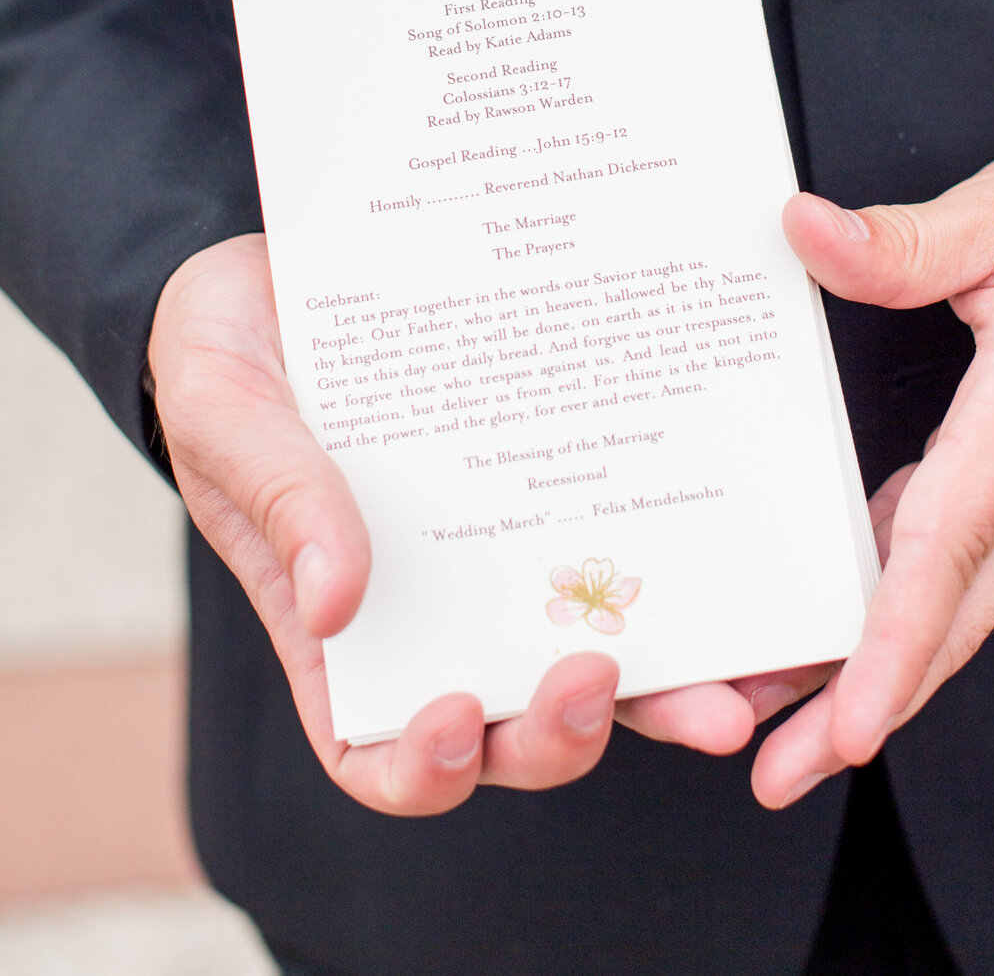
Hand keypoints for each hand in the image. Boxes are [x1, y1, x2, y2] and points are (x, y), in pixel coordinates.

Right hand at [147, 234, 764, 815]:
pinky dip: (673, 569)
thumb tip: (335, 605)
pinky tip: (722, 550)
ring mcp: (502, 552)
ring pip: (587, 655)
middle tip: (596, 682)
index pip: (378, 748)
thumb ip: (280, 495)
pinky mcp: (552, 479)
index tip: (458, 716)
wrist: (280, 270)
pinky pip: (617, 539)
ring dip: (657, 691)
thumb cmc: (226, 357)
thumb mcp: (229, 410)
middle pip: (506, 726)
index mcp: (332, 627)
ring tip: (720, 687)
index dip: (424, 767)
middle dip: (559, 735)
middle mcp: (433, 610)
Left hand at [748, 121, 993, 807]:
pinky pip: (965, 553)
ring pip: (961, 595)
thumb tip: (802, 232)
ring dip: (879, 665)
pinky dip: (903, 601)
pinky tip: (842, 613)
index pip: (954, 541)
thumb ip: (906, 238)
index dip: (898, 638)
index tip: (850, 723)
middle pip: (955, 610)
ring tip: (786, 722)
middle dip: (869, 701)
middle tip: (779, 772)